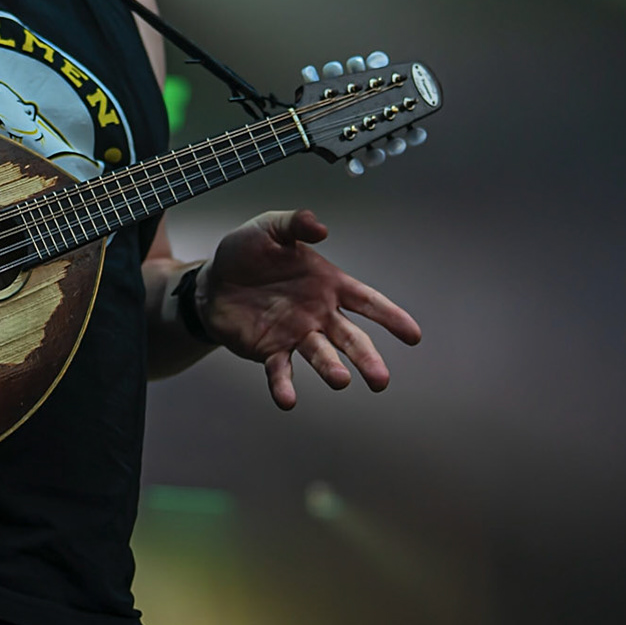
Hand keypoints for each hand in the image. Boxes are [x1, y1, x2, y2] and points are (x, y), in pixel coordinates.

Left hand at [196, 209, 420, 409]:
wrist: (212, 280)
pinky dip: (285, 386)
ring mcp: (296, 335)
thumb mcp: (270, 228)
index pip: (367, 301)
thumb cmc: (246, 254)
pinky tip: (288, 400)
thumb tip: (320, 228)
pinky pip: (280, 371)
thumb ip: (296, 224)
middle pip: (350, 339)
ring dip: (332, 369)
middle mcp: (318, 314)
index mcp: (328, 284)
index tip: (413, 335)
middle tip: (380, 379)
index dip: (391, 317)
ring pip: (321, 356)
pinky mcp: (270, 351)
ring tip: (341, 381)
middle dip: (367, 358)